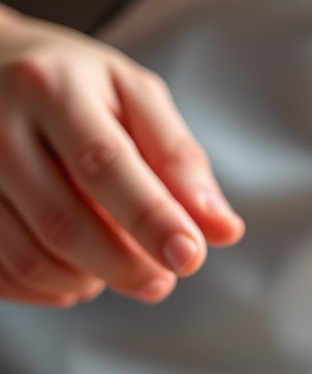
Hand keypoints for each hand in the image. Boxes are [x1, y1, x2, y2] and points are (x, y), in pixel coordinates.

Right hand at [0, 8, 243, 307]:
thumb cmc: (71, 83)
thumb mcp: (135, 97)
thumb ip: (180, 162)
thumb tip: (222, 229)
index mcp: (53, 89)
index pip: (105, 165)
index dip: (151, 218)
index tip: (188, 256)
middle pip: (63, 221)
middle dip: (124, 265)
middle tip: (161, 279)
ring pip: (27, 255)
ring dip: (85, 280)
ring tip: (117, 267)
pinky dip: (44, 289)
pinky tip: (74, 274)